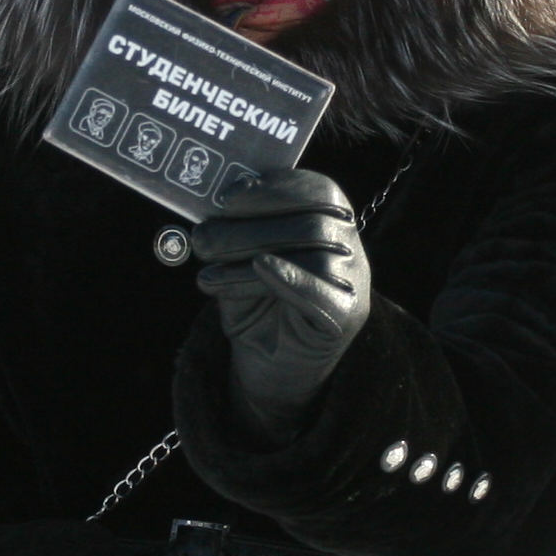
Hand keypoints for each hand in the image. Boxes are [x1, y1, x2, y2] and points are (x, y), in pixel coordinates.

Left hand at [190, 168, 369, 439]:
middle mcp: (347, 247)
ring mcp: (352, 283)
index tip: (228, 197)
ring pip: (314, 254)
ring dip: (252, 255)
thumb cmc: (257, 304)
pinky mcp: (345, 317)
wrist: (270, 367)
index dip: (275, 188)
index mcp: (329, 222)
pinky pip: (322, 292)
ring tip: (208, 266)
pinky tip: (261, 268)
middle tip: (203, 238)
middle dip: (249, 227)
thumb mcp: (241, 261)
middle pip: (311, 222)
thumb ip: (238, 232)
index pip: (318, 190)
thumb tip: (211, 205)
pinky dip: (290, 276)